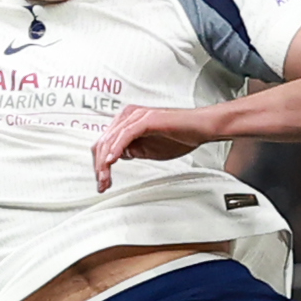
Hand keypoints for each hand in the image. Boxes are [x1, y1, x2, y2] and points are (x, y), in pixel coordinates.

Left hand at [92, 105, 215, 190]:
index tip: (103, 182)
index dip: (100, 164)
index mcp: (127, 122)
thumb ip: (131, 151)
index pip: (104, 143)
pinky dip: (116, 149)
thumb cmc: (180, 136)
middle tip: (102, 185)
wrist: (200, 128)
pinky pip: (125, 135)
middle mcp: (128, 116)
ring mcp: (136, 116)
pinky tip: (112, 160)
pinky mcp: (145, 119)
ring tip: (105, 178)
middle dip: (99, 167)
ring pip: (111, 140)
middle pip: (103, 142)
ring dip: (105, 162)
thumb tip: (116, 156)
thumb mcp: (148, 149)